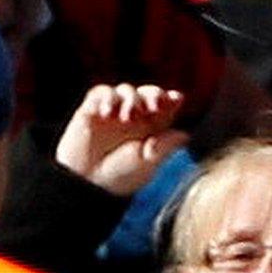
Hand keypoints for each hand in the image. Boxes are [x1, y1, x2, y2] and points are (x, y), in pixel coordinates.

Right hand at [53, 83, 188, 197]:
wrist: (86, 182)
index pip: (164, 105)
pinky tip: (108, 113)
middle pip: (148, 92)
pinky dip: (107, 98)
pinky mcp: (92, 109)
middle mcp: (134, 116)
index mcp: (151, 128)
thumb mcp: (147, 163)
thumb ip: (165, 147)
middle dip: (153, 94)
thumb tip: (185, 134)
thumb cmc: (119, 177)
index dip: (170, 98)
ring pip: (126, 90)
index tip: (175, 99)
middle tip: (153, 107)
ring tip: (127, 116)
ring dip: (130, 99)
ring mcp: (113, 111)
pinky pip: (102, 92)